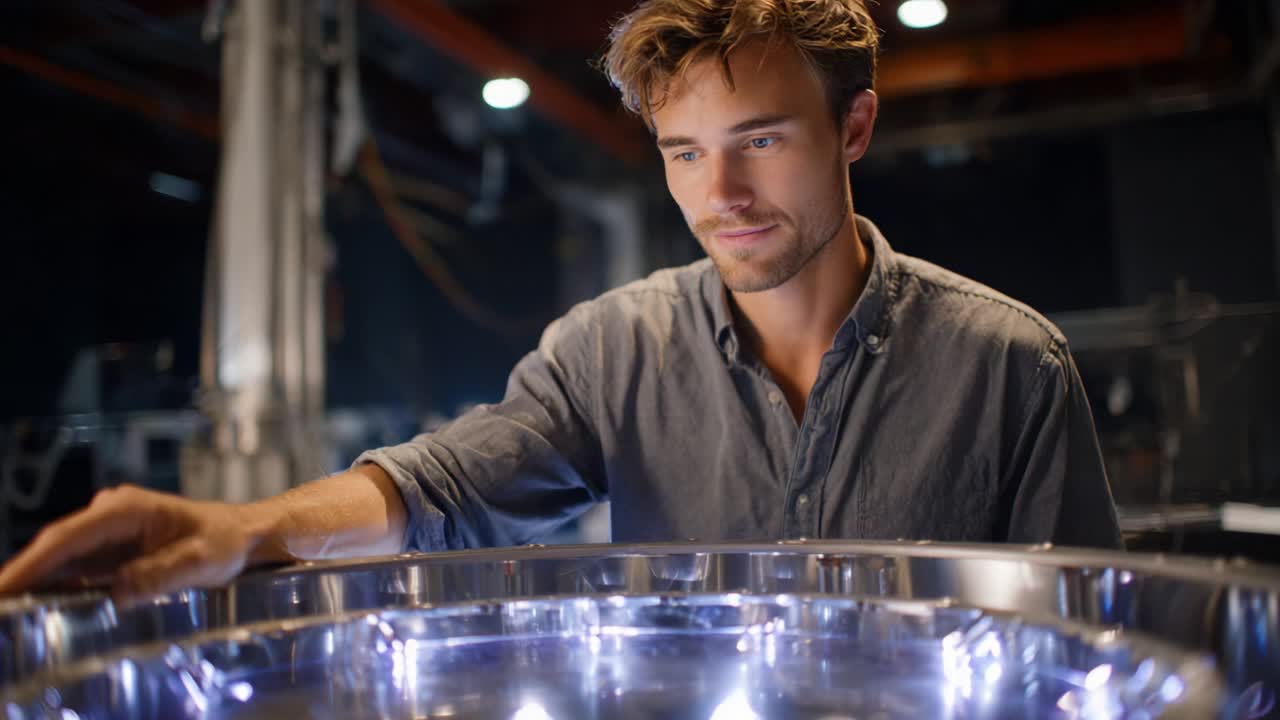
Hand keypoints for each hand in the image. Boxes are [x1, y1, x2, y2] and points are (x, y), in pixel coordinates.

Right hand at [0, 484, 282, 604]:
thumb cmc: (225, 542)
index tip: (5, 586)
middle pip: (56, 545)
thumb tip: (120, 589)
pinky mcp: (110, 545)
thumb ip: (163, 574)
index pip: (68, 537)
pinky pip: (75, 564)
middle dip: (23, 573)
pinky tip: (33, 603)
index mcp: (127, 509)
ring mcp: (107, 527)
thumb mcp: (202, 561)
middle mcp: (110, 512)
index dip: (32, 563)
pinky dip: (54, 582)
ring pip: (61, 555)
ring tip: (8, 606)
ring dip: (34, 579)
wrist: (241, 533)